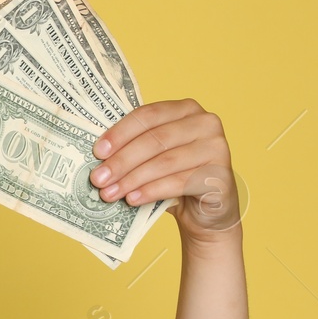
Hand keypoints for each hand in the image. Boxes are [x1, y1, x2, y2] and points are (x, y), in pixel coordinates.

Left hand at [90, 98, 239, 240]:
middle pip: (155, 139)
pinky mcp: (220, 175)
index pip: (148, 115)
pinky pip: (179, 182)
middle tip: (98, 178)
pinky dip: (152, 191)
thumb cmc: (174, 177)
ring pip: (165, 162)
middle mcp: (205, 123)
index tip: (97, 152)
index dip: (120, 133)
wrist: (207, 209)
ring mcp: (217, 147)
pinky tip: (132, 199)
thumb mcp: (154, 157)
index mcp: (186, 109)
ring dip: (132, 179)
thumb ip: (134, 147)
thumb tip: (97, 157)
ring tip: (109, 193)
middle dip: (122, 160)